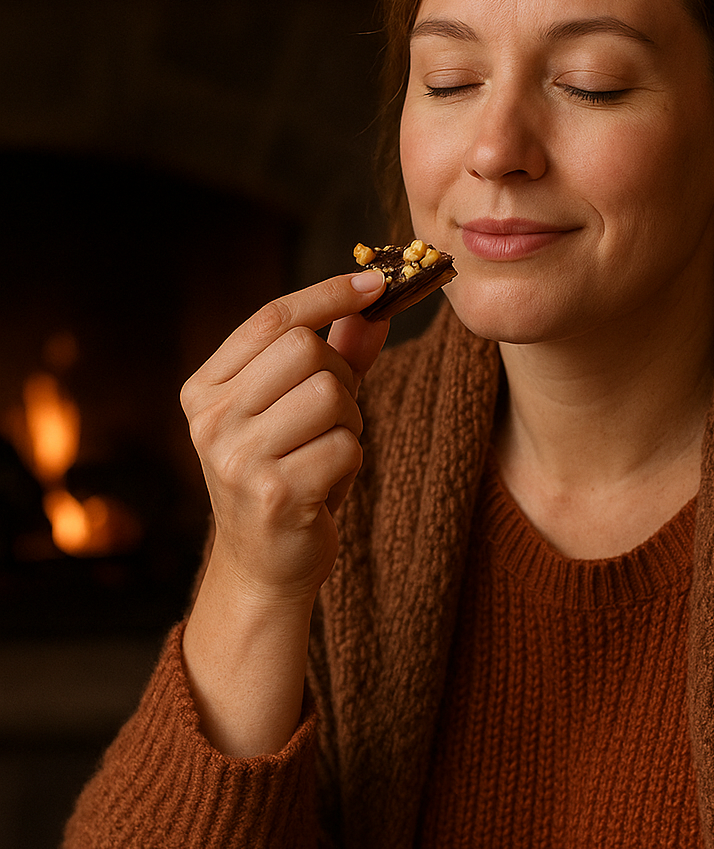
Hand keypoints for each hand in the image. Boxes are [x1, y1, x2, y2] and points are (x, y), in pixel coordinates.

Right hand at [181, 268, 386, 610]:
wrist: (265, 566)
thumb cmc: (286, 477)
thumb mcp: (301, 411)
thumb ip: (336, 356)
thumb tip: (373, 305)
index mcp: (204, 389)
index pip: (271, 319)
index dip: (327, 294)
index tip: (374, 282)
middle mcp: (210, 419)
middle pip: (305, 350)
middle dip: (339, 377)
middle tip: (333, 416)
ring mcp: (237, 458)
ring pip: (331, 396)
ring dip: (349, 423)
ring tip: (326, 452)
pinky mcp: (276, 494)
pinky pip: (345, 447)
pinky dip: (351, 461)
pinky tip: (326, 485)